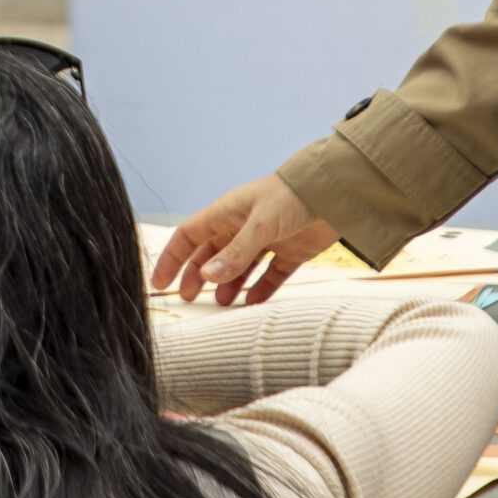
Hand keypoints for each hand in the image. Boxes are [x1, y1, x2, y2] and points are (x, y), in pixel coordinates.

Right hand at [149, 174, 336, 307]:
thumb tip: (206, 276)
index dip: (172, 257)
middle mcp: (243, 226)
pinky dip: (259, 291)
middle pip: (210, 254)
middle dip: (196, 275)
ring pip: (238, 267)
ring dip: (227, 285)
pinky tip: (251, 304)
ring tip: (221, 303)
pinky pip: (269, 276)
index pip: (189, 235)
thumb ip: (236, 252)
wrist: (338, 193)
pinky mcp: (290, 253)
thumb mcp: (261, 223)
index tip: (160, 283)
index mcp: (228, 212)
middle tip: (188, 298)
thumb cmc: (293, 196)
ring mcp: (267, 240)